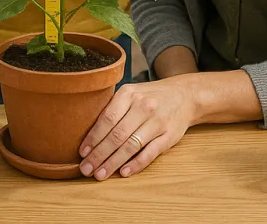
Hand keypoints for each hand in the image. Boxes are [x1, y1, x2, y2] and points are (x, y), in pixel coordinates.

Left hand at [78, 78, 193, 179]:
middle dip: (99, 155)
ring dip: (113, 162)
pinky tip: (124, 172)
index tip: (82, 152)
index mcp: (129, 94)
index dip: (93, 137)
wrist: (184, 95)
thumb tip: (88, 135)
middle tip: (86, 169)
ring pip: (131, 146)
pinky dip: (136, 164)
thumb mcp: (131, 93)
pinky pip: (150, 153)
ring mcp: (157, 122)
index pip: (107, 119)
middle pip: (117, 135)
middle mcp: (143, 106)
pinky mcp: (169, 136)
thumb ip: (113, 109)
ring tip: (100, 174)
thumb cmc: (150, 97)